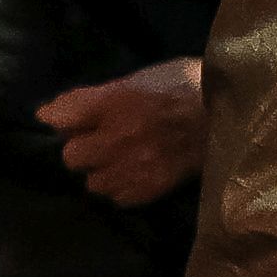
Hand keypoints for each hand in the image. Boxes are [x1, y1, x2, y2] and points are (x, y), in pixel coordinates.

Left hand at [38, 58, 206, 209]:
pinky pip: (118, 198)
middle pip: (72, 156)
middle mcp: (117, 138)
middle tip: (99, 140)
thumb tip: (48, 114)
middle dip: (81, 148)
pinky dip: (122, 188)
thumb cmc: (184, 86)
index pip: (62, 117)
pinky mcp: (151, 189)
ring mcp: (134, 168)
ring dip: (100, 172)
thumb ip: (92, 97)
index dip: (61, 119)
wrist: (229, 114)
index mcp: (114, 102)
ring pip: (93, 183)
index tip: (69, 120)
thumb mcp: (138, 78)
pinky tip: (135, 173)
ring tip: (119, 160)